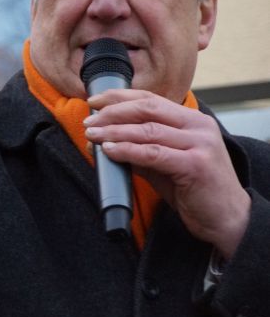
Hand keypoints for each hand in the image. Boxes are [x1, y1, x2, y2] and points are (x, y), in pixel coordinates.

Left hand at [84, 89, 249, 258]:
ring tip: (93, 136)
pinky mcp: (196, 165)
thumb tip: (103, 142)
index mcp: (193, 120)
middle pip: (147, 109)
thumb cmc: (195, 190)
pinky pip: (153, 153)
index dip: (119, 97)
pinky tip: (110, 151)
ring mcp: (200, 144)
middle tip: (89, 122)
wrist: (227, 220)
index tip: (94, 101)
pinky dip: (127, 150)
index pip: (151, 99)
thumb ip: (139, 150)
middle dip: (113, 113)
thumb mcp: (164, 164)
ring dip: (114, 132)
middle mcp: (199, 127)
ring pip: (148, 130)